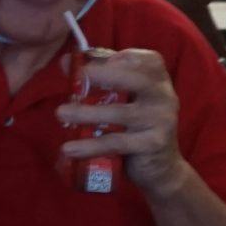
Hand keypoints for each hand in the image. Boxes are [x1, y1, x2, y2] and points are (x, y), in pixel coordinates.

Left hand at [60, 48, 190, 195]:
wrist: (161, 168)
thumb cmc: (136, 127)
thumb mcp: (121, 99)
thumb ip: (98, 78)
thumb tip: (66, 62)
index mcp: (158, 80)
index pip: (145, 60)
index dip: (118, 57)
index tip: (92, 63)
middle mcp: (164, 96)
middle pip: (138, 79)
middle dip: (107, 75)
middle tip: (78, 76)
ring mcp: (161, 121)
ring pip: (121, 113)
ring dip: (87, 113)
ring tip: (60, 113)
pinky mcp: (153, 144)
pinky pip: (117, 142)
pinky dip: (91, 146)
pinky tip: (70, 148)